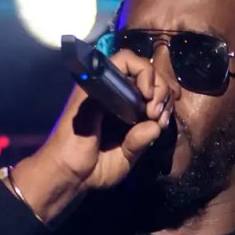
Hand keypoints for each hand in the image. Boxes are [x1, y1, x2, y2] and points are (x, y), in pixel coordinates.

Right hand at [9, 51, 174, 221]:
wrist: (70, 172)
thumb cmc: (95, 168)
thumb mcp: (128, 157)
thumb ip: (143, 140)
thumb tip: (156, 124)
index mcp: (126, 111)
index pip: (152, 90)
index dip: (164, 100)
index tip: (163, 120)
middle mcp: (116, 96)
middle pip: (149, 73)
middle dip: (163, 90)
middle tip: (159, 113)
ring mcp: (105, 86)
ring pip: (139, 63)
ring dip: (155, 80)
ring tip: (152, 106)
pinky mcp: (96, 81)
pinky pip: (121, 61)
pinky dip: (141, 72)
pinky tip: (145, 95)